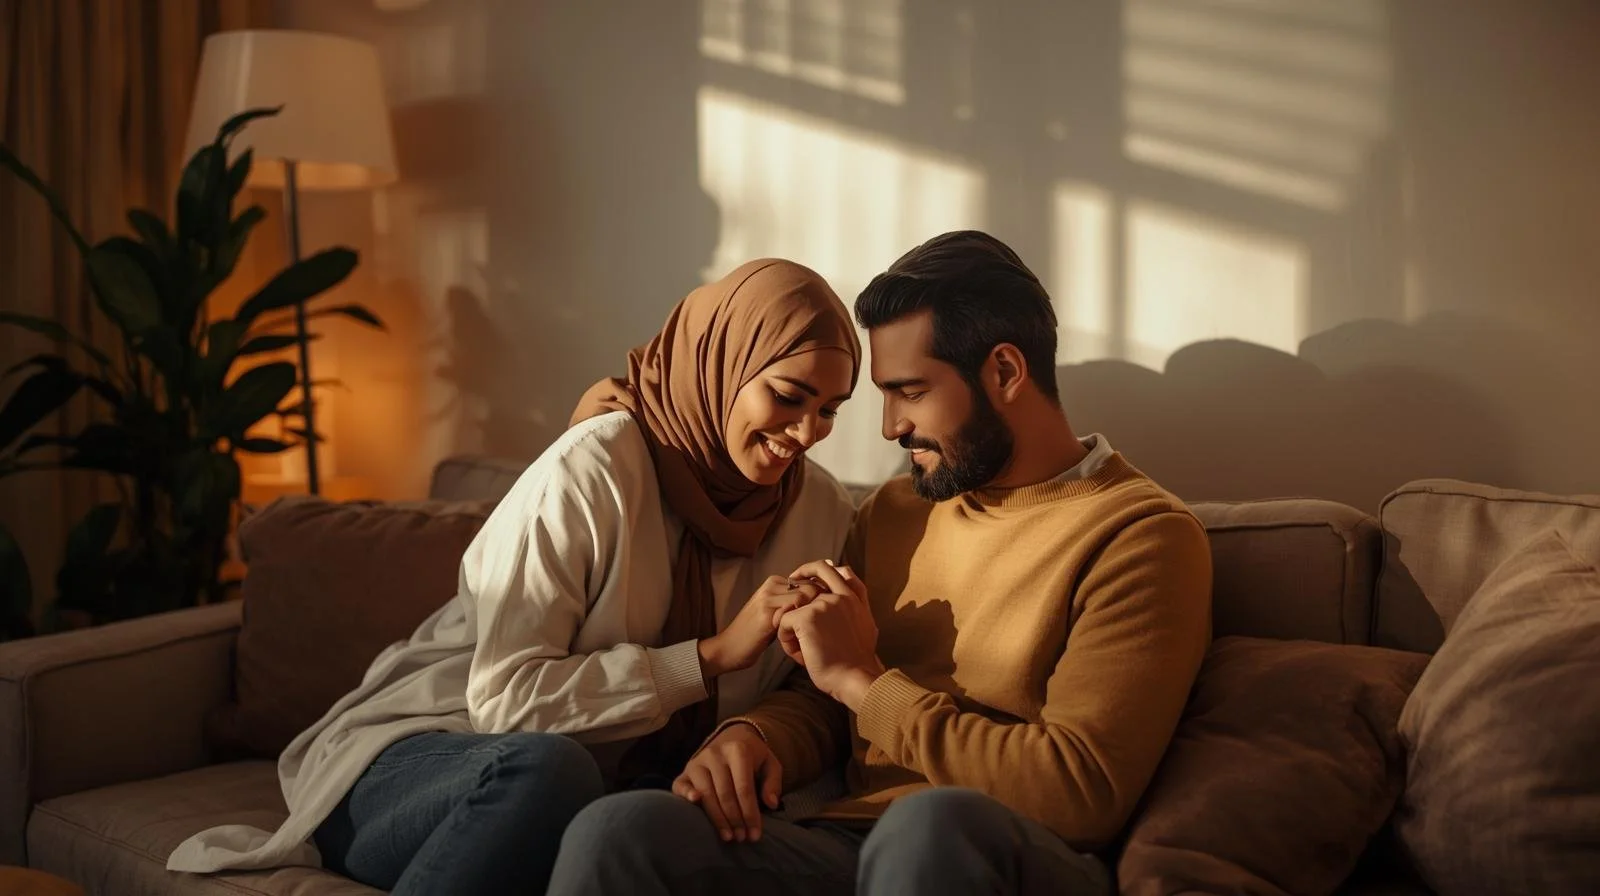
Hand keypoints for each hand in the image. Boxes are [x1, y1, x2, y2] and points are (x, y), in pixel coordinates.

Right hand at [673, 722, 782, 842]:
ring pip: (705, 794)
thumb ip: (773, 783)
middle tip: (742, 838)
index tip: (755, 834)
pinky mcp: (684, 771)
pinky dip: (686, 797)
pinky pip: (680, 786)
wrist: (731, 736)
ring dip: (717, 819)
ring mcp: (697, 762)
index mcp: (738, 750)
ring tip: (728, 836)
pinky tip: (695, 809)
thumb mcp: (770, 764)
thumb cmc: (753, 756)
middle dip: (735, 820)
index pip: (744, 788)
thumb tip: (771, 804)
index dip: (750, 813)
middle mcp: (715, 754)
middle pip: (725, 793)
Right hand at [699, 576, 821, 677]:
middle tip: (812, 628)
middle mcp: (772, 584)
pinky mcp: (767, 612)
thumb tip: (820, 600)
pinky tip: (795, 639)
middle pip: (812, 587)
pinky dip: (801, 625)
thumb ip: (793, 604)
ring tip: (802, 634)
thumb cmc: (756, 635)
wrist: (729, 647)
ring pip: (807, 597)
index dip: (820, 601)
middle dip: (818, 607)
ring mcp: (769, 596)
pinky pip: (796, 611)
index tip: (816, 620)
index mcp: (775, 582)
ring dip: (810, 616)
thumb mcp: (776, 614)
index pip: (811, 582)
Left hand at [778, 563, 884, 709]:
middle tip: (789, 592)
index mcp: (855, 599)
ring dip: (792, 624)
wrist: (855, 678)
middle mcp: (841, 596)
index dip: (821, 569)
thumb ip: (857, 607)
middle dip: (800, 576)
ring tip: (801, 647)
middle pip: (817, 573)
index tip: (807, 579)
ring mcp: (823, 604)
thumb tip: (852, 600)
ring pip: (794, 605)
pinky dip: (786, 640)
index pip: (841, 571)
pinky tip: (798, 654)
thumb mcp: (867, 626)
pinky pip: (783, 622)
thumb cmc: (858, 661)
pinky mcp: (806, 618)